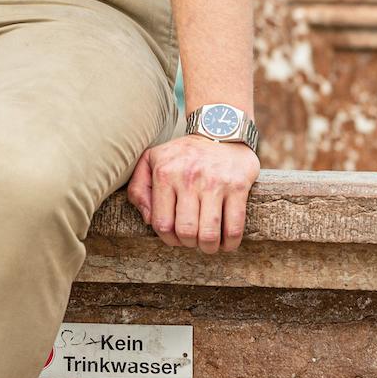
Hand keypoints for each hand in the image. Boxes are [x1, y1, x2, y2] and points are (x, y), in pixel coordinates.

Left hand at [127, 134, 257, 251]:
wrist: (219, 130)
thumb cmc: (182, 154)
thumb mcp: (151, 161)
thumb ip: (139, 189)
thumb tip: (149, 220)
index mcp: (164, 173)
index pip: (162, 224)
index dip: (168, 239)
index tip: (176, 237)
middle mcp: (188, 178)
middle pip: (186, 232)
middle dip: (189, 244)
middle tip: (193, 240)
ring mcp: (215, 182)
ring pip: (209, 234)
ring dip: (209, 247)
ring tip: (209, 244)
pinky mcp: (238, 186)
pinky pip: (234, 226)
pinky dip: (230, 242)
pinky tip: (227, 242)